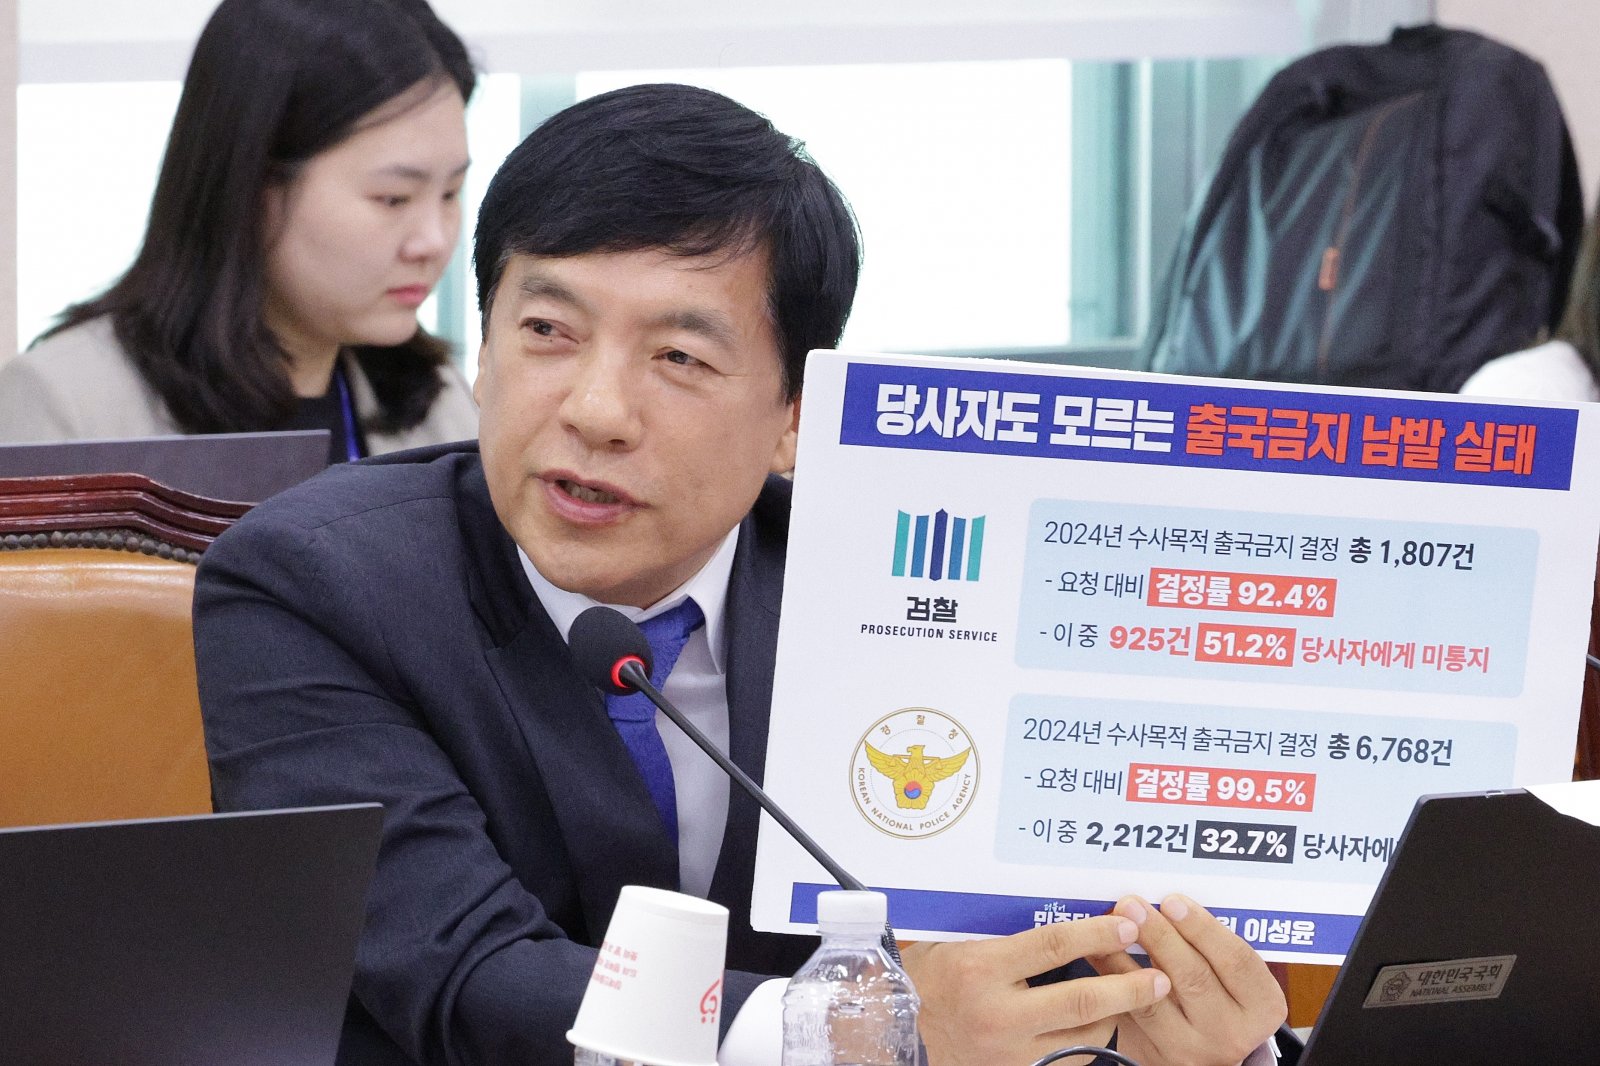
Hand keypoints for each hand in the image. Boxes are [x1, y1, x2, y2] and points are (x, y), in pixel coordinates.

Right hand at [903, 915, 1171, 1065]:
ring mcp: (1009, 1053)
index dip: (1095, 934)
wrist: (899, 1033)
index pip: (1052, 946)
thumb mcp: (959, 945)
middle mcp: (998, 1014)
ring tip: (1132, 1000)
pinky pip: (1067, 1060)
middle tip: (1159, 977)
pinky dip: (1087, 1044)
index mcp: (981, 969)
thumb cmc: (929, 978)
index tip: (1127, 924)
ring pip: (1082, 1038)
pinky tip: (1096, 1027)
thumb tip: (1063, 916)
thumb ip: (1005, 936)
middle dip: (1128, 988)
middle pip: (1081, 1001)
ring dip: (1113, 1018)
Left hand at [1090, 894, 1285, 1065]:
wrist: (1202, 1049)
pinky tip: (1096, 951)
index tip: (1173, 900)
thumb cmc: (1216, 993)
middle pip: (1194, 977)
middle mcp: (1231, 1032)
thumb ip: (1208, 943)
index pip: (1237, 961)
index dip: (1203, 928)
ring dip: (1125, 957)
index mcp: (1261, 1005)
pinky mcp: (1155, 1055)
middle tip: (1133, 904)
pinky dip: (1109, 978)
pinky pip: (1128, 1013)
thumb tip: (1163, 898)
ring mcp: (1192, 1048)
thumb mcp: (1228, 974)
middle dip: (1159, 936)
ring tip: (1109, 924)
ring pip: (1154, 999)